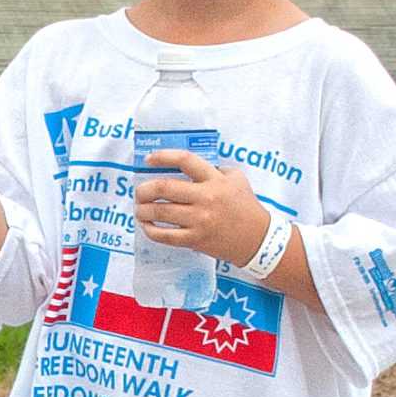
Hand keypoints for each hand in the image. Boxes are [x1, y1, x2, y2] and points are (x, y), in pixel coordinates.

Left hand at [135, 153, 268, 265]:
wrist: (256, 238)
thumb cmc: (245, 206)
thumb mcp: (236, 178)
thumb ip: (215, 169)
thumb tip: (187, 166)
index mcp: (214, 179)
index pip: (184, 161)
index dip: (162, 157)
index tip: (149, 159)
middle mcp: (205, 198)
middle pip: (163, 188)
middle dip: (144, 189)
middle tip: (139, 192)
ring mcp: (199, 220)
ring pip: (160, 213)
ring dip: (143, 210)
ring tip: (139, 209)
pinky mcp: (195, 239)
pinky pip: (165, 236)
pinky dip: (151, 231)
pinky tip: (147, 226)